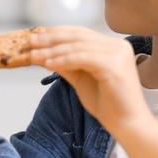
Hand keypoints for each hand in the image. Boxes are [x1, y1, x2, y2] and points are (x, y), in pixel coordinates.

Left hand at [28, 26, 149, 135]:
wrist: (127, 125)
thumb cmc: (107, 104)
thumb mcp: (80, 79)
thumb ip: (65, 64)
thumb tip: (42, 53)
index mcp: (112, 46)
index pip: (79, 33)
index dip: (55, 33)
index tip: (35, 36)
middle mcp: (117, 46)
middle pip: (77, 36)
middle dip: (50, 38)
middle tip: (30, 42)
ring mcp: (118, 54)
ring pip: (78, 46)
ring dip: (52, 50)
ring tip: (34, 55)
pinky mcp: (115, 66)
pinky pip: (82, 58)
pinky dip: (63, 60)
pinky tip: (48, 64)